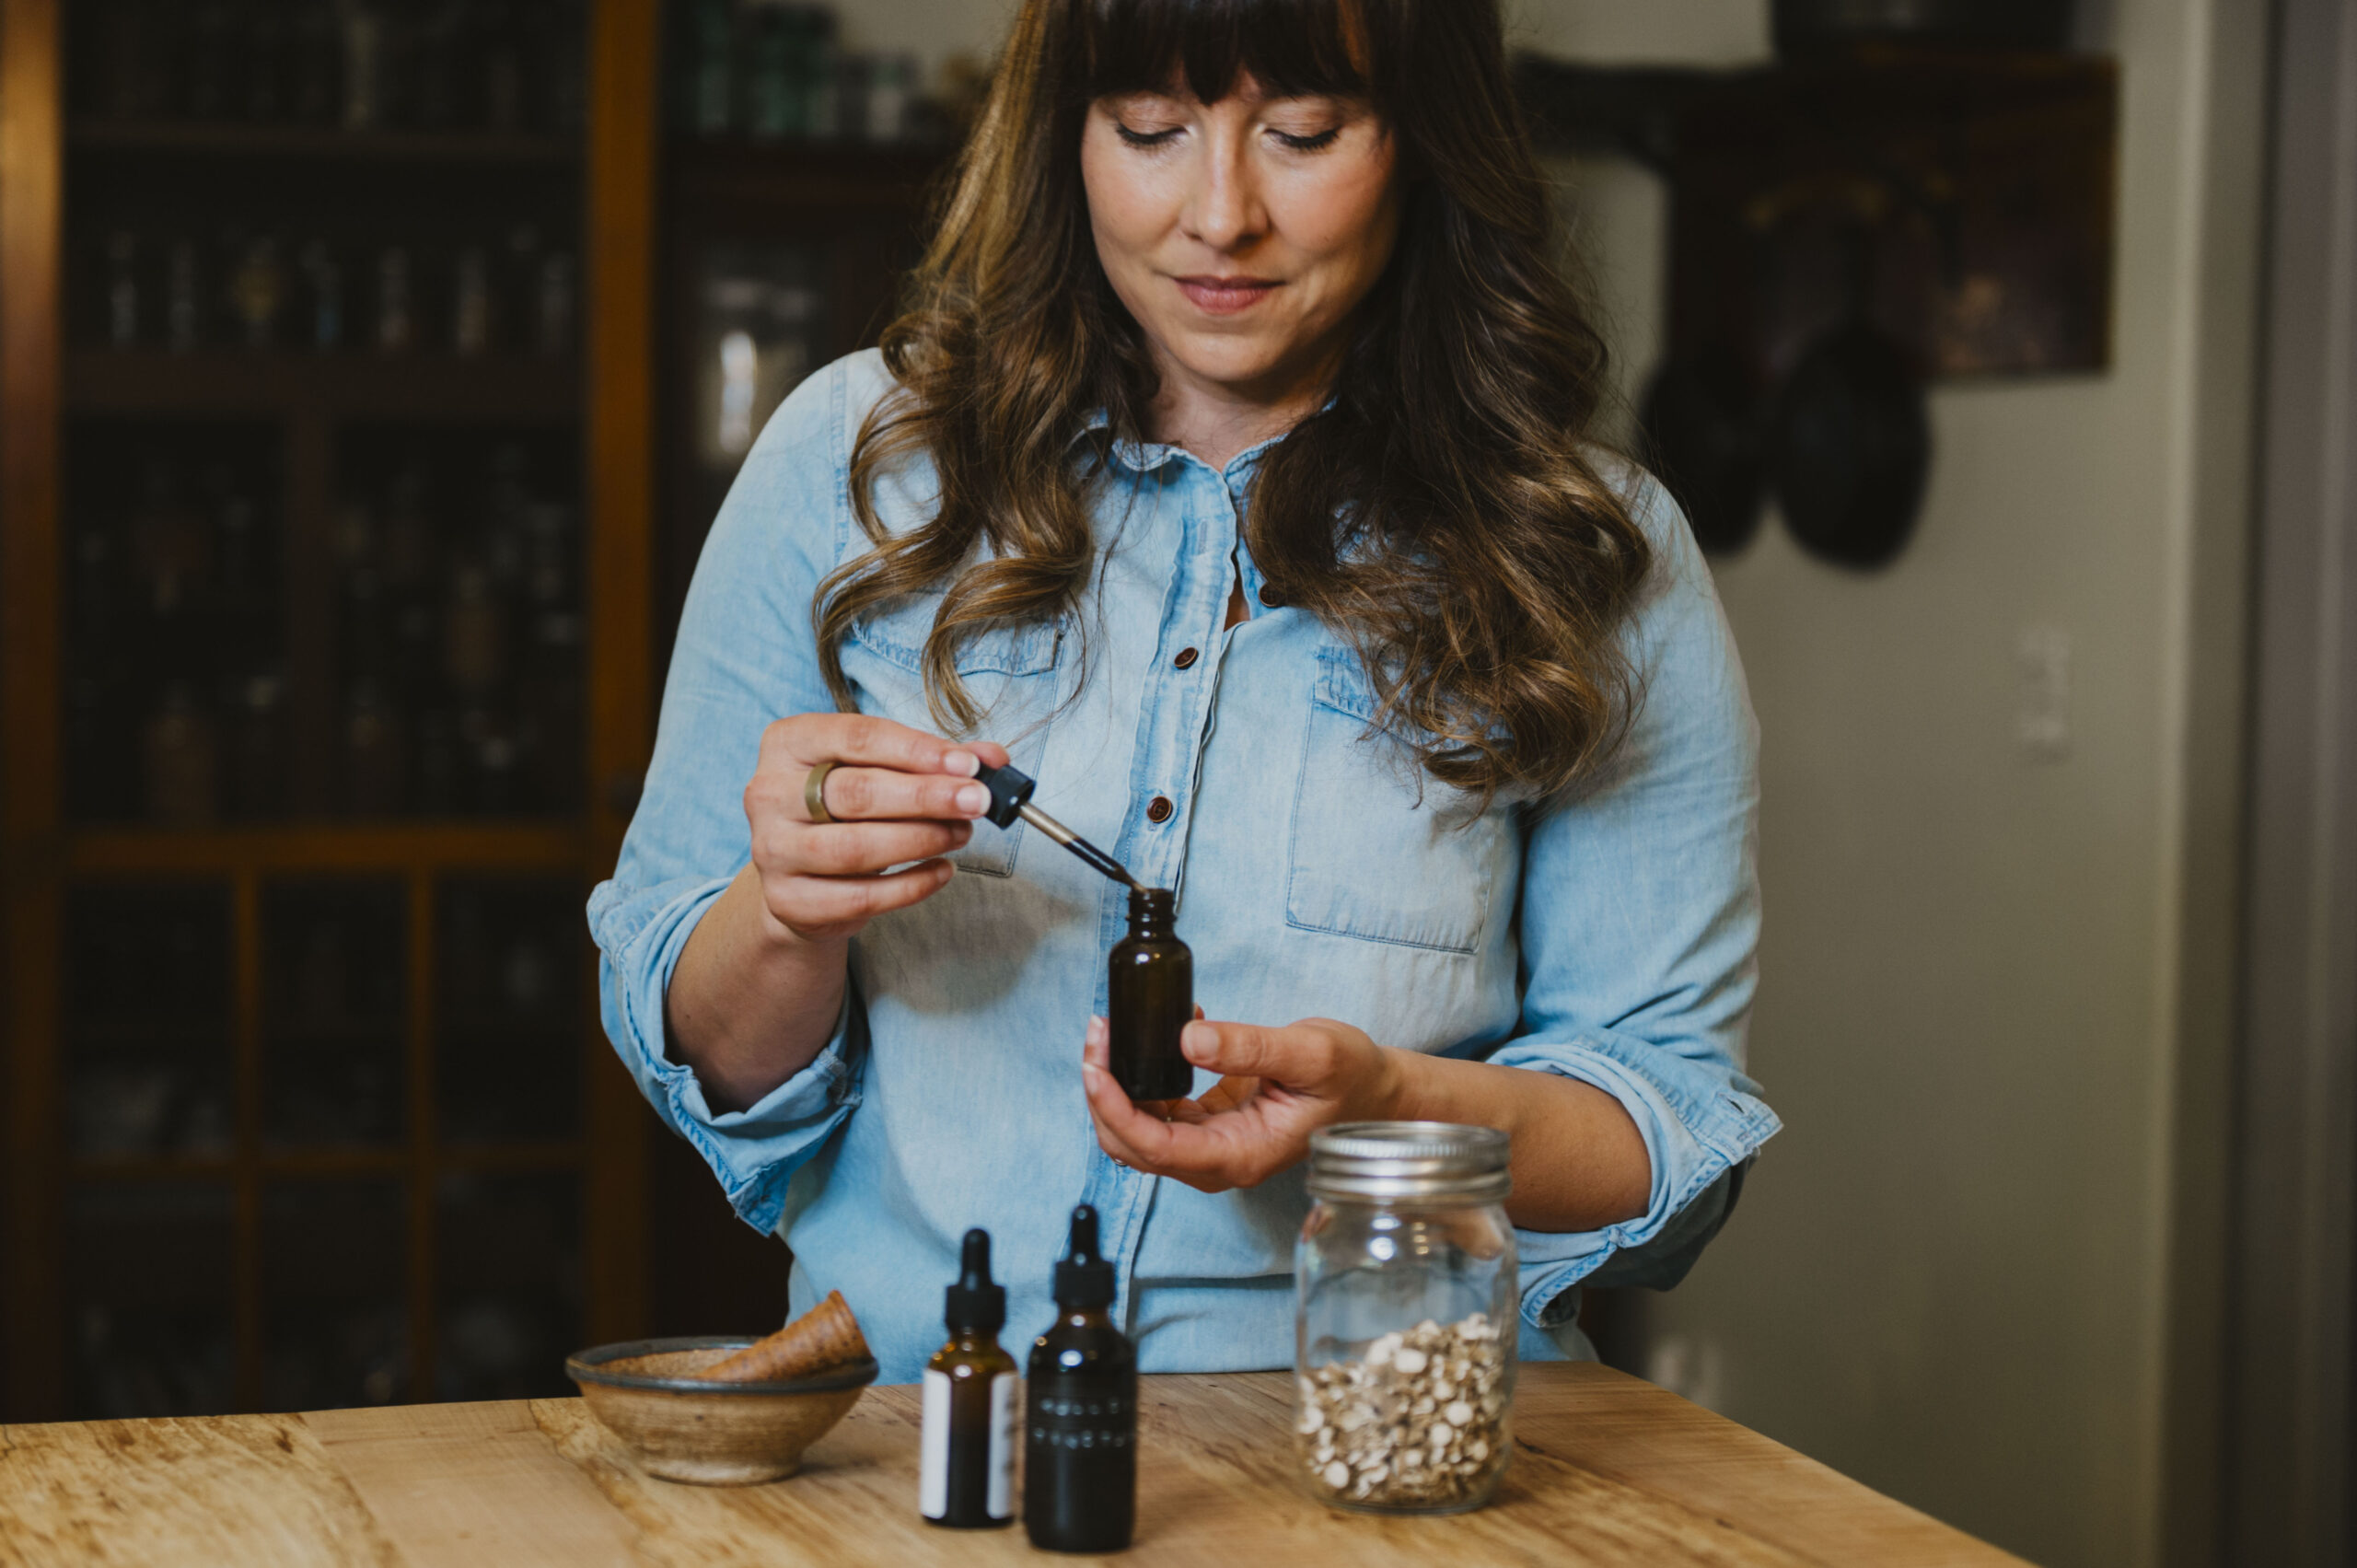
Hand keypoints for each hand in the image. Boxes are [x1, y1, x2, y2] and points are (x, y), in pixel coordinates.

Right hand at [744, 714, 1008, 943]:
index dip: (916, 751)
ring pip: (857, 847)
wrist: (802, 875)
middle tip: (977, 802)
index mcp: (788, 742)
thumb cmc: (846, 809)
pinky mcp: (789, 900)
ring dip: (922, 840)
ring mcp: (773, 849)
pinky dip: (911, 885)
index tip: (968, 765)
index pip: (857, 737)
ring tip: (962, 834)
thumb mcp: (882, 770)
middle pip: (858, 792)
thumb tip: (992, 758)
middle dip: (927, 797)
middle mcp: (769, 792)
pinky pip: (860, 896)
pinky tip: (942, 871)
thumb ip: (934, 760)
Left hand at [1080, 1014, 1405, 1192]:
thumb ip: (1249, 1047)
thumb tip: (1186, 1037)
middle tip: (1099, 1032)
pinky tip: (1155, 1037)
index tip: (1095, 1065)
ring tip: (1110, 1032)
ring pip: (1138, 1132)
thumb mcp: (1309, 1053)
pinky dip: (1142, 1079)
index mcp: (1239, 1155)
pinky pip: (1159, 1114)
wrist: (1376, 1092)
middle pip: (1132, 1145)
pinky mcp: (1211, 1127)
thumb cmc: (1352, 1078)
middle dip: (1103, 1093)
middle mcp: (1219, 1162)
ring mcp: (1213, 1147)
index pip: (1155, 1147)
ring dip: (1115, 1086)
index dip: (1114, 1108)